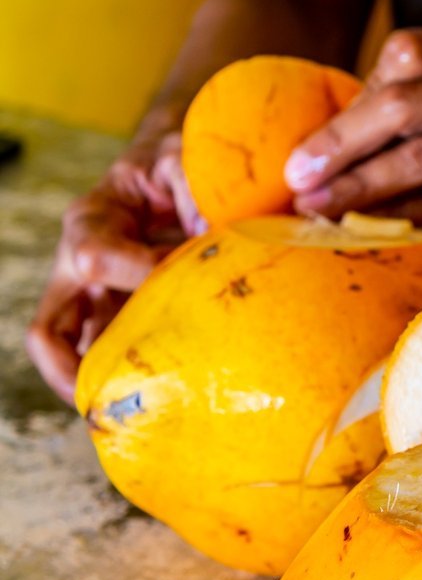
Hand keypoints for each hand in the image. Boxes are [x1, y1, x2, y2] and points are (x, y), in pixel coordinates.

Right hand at [26, 132, 199, 403]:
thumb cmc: (179, 158)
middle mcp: (79, 261)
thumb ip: (195, 191)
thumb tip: (211, 238)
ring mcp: (95, 292)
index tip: (186, 287)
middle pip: (51, 330)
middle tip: (110, 406)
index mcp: (92, 219)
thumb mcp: (184, 158)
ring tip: (133, 420)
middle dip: (72, 371)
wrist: (176, 161)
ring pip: (75, 352)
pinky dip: (127, 375)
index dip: (139, 276)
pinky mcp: (119, 307)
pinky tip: (165, 399)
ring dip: (99, 385)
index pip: (95, 259)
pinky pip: (110, 350)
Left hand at [285, 29, 421, 253]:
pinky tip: (368, 225)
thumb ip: (401, 110)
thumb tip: (313, 152)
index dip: (348, 108)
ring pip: (421, 158)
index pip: (402, 57)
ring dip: (360, 188)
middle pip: (402, 109)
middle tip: (297, 181)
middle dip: (340, 149)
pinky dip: (400, 213)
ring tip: (319, 209)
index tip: (302, 151)